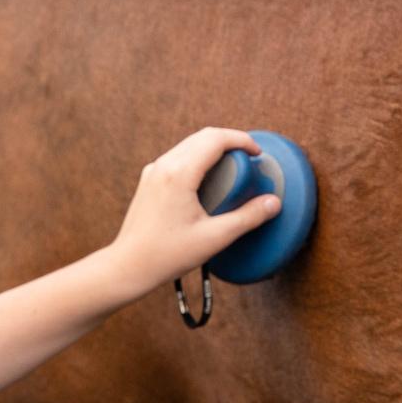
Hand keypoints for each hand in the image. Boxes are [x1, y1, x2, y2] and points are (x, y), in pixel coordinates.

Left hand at [106, 127, 280, 298]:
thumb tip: (273, 202)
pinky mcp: (149, 180)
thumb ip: (247, 218)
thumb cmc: (167, 254)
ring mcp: (153, 172)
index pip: (214, 139)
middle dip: (230, 142)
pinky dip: (198, 159)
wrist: (128, 265)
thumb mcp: (215, 238)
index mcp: (178, 174)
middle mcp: (163, 166)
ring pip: (189, 145)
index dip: (241, 140)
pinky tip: (210, 181)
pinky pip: (178, 158)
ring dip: (213, 149)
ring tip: (234, 171)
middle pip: (202, 137)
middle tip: (250, 162)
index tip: (258, 153)